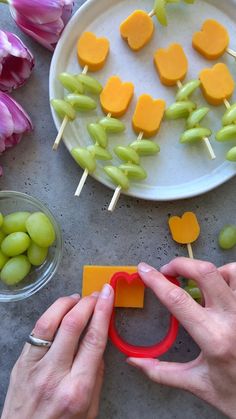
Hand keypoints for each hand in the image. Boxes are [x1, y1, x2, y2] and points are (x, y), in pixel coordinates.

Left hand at [2, 284, 113, 418]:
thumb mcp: (89, 411)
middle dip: (88, 302)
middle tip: (98, 293)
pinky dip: (51, 314)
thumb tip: (99, 345)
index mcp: (77, 389)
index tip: (109, 295)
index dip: (103, 312)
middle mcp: (55, 375)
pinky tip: (60, 310)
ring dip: (67, 303)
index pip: (94, 340)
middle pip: (73, 325)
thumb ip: (96, 377)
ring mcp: (34, 367)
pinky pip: (36, 331)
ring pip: (50, 322)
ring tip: (78, 298)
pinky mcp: (21, 363)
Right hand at [127, 259, 235, 418]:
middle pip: (205, 272)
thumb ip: (161, 372)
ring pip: (229, 271)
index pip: (177, 299)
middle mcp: (232, 319)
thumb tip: (134, 362)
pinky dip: (228, 275)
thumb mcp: (196, 384)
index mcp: (213, 338)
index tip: (144, 271)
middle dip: (181, 264)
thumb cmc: (234, 394)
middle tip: (168, 270)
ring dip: (209, 270)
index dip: (156, 281)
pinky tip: (219, 288)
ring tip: (197, 280)